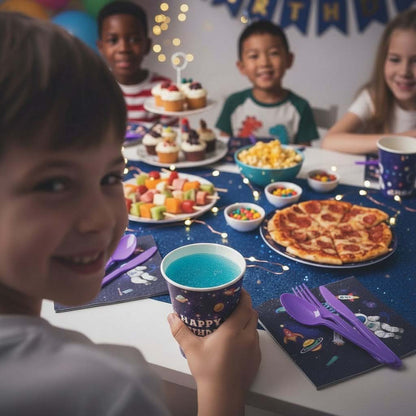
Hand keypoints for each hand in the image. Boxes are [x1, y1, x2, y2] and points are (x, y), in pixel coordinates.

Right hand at [168, 289, 260, 415]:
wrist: (223, 396)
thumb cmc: (208, 370)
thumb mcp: (191, 348)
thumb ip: (180, 330)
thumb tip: (171, 316)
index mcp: (233, 330)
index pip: (245, 305)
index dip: (243, 295)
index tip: (237, 290)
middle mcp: (247, 336)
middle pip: (252, 314)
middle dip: (245, 306)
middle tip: (232, 305)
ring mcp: (255, 348)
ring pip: (255, 327)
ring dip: (247, 322)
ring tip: (234, 322)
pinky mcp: (257, 359)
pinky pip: (256, 341)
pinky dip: (249, 336)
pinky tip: (238, 342)